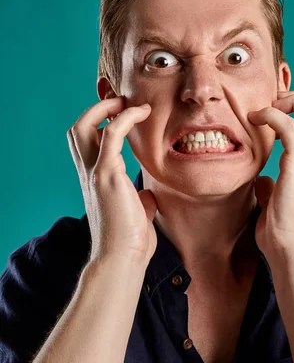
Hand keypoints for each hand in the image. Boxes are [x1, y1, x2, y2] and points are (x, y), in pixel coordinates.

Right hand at [66, 98, 157, 265]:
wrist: (123, 258)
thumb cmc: (131, 240)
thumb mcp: (136, 213)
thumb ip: (138, 199)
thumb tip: (147, 196)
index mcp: (94, 180)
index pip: (85, 142)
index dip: (99, 123)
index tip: (123, 115)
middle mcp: (88, 173)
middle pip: (76, 129)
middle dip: (96, 109)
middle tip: (122, 104)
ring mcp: (94, 172)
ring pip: (84, 126)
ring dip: (106, 107)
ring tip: (131, 104)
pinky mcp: (107, 174)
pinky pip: (112, 133)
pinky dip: (125, 117)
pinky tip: (143, 114)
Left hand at [247, 90, 293, 260]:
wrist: (290, 252)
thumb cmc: (282, 235)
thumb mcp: (272, 205)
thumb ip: (270, 189)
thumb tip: (262, 181)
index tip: (267, 115)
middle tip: (271, 105)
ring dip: (289, 103)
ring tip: (263, 110)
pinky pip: (289, 128)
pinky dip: (273, 116)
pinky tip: (255, 120)